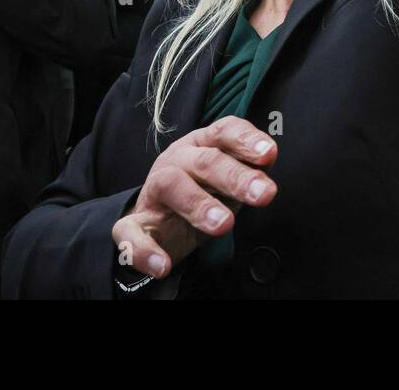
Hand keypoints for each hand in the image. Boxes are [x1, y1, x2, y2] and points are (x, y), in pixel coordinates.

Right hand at [112, 117, 277, 279]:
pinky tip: (163, 265)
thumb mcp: (226, 181)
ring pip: (170, 185)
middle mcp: (176, 161)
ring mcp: (153, 191)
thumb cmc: (201, 193)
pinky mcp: (134, 224)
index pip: (223, 131)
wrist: (156, 226)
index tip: (268, 154)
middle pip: (205, 161)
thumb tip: (268, 161)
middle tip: (262, 194)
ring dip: (198, 204)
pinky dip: (145, 251)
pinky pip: (130, 233)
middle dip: (235, 176)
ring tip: (223, 224)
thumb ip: (248, 170)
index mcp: (201, 145)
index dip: (246, 140)